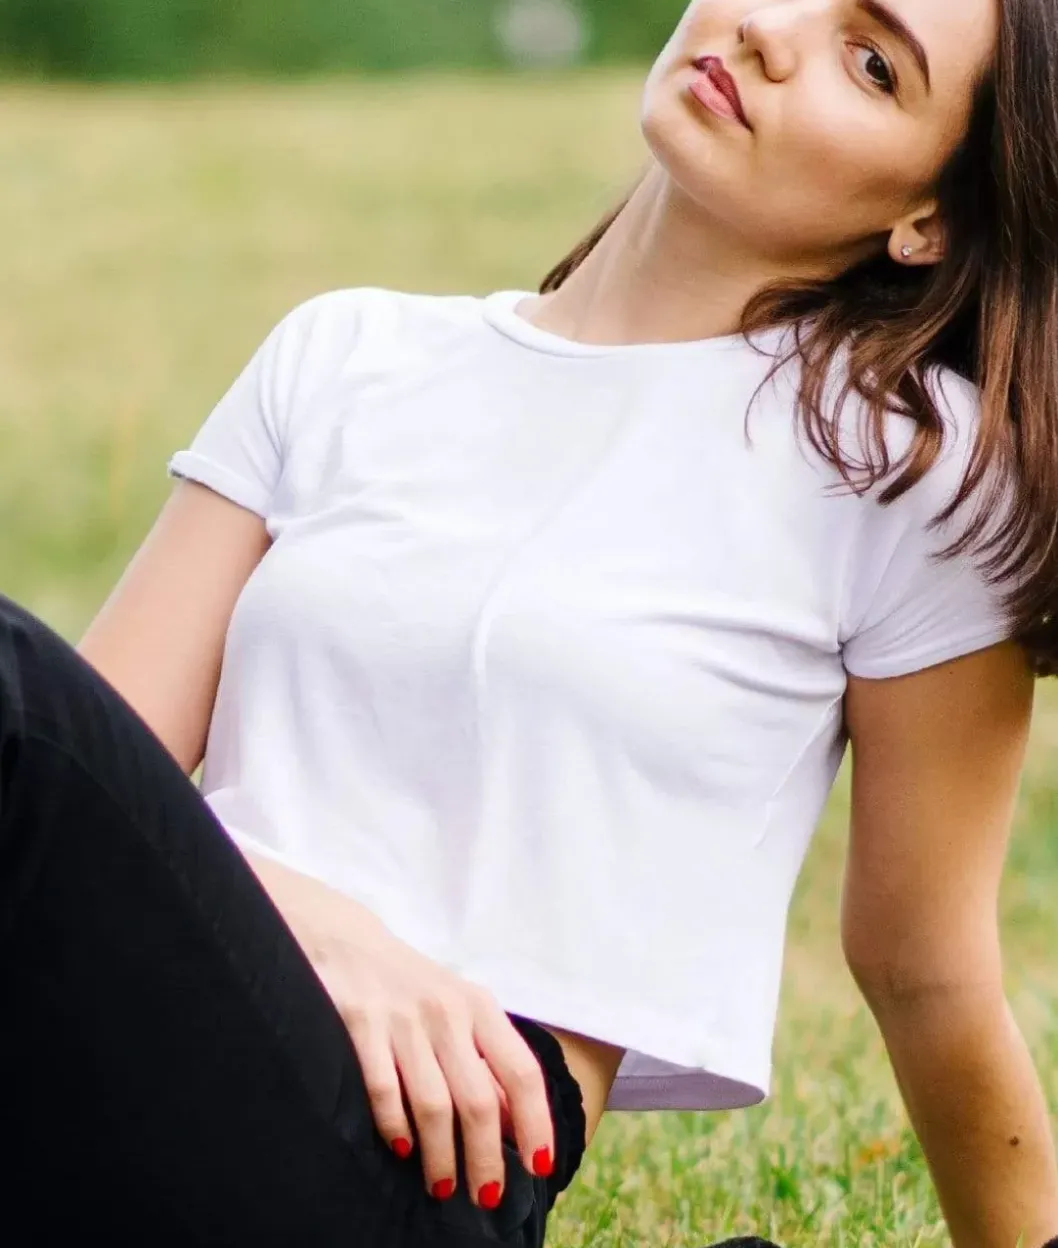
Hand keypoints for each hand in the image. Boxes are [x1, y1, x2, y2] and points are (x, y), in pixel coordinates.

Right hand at [245, 852, 555, 1208]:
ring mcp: (403, 1020)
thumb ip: (485, 1061)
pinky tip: (403, 1151)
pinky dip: (396, 1127)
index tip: (539, 1165)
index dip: (535, 1122)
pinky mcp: (361, 1026)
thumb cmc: (415, 988)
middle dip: (486, 1159)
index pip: (520, 1072)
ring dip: (442, 1156)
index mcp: (479, 1007)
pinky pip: (384, 1091)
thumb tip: (513, 1126)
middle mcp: (447, 1012)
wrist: (347, 943)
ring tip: (445, 1187)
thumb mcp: (460, 1012)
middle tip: (486, 1198)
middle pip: (478, 1101)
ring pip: (434, 1105)